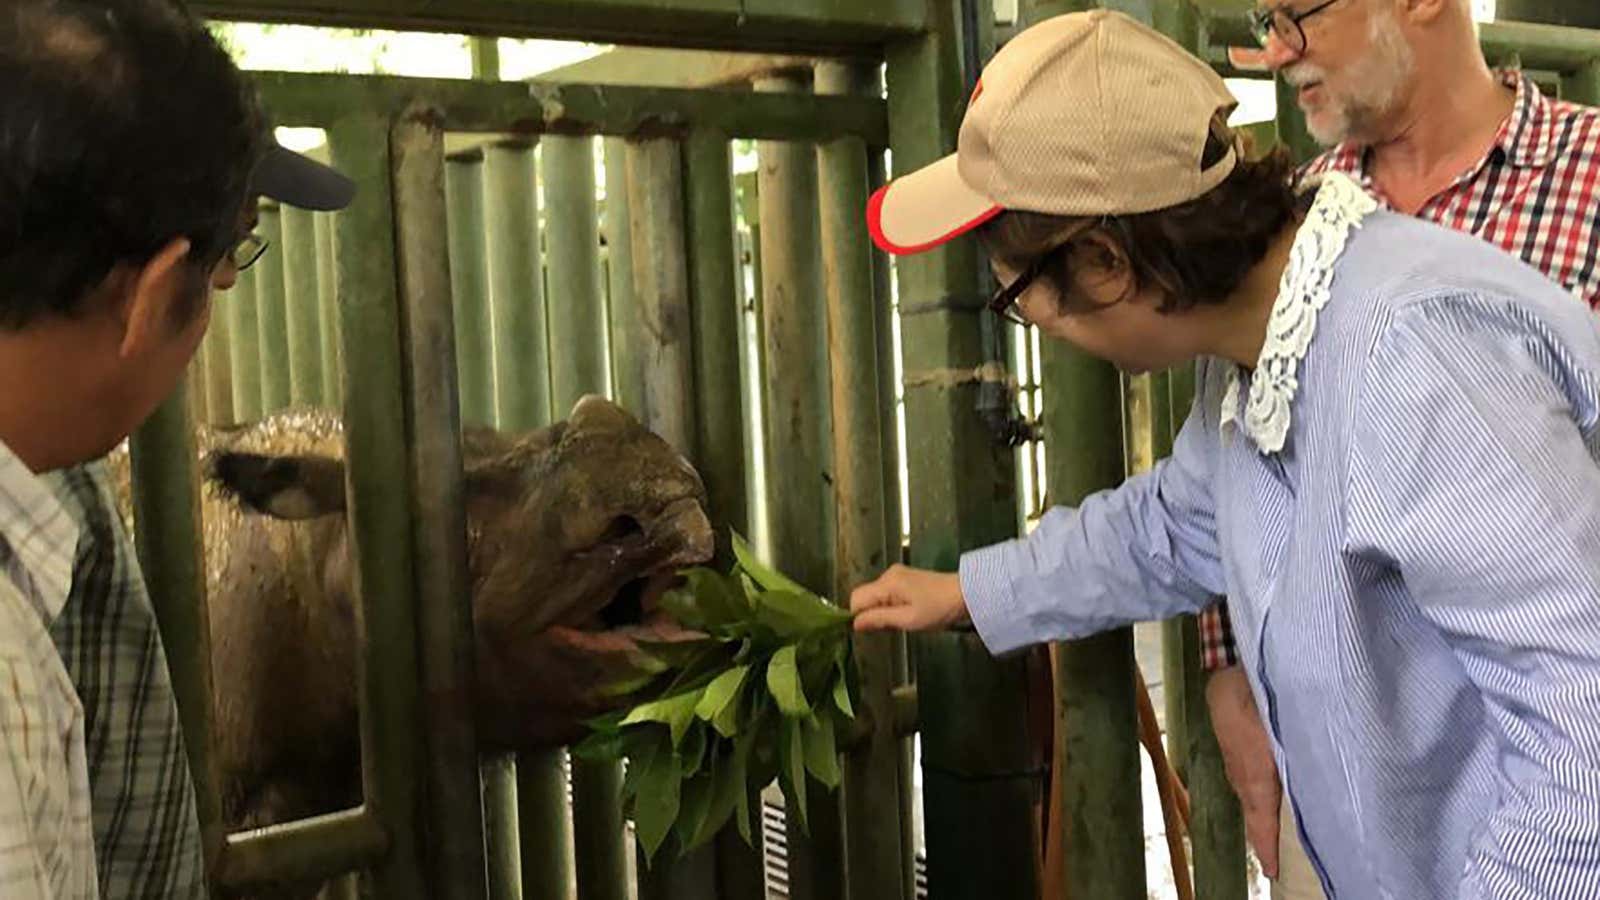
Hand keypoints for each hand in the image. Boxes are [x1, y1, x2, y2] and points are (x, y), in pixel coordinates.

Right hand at [849, 564, 968, 631]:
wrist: (967, 595)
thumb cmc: (938, 609)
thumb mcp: (908, 619)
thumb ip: (879, 619)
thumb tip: (855, 623)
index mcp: (887, 583)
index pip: (856, 598)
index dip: (858, 616)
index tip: (871, 631)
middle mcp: (888, 575)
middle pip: (865, 596)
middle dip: (872, 614)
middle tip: (892, 627)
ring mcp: (897, 574)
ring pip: (876, 596)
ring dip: (882, 611)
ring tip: (903, 621)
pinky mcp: (906, 578)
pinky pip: (887, 593)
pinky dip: (891, 605)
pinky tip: (907, 613)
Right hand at [1206, 666, 1281, 877]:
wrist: (1227, 665)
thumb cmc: (1260, 687)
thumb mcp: (1281, 718)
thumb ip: (1297, 749)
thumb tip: (1316, 774)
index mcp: (1254, 767)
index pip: (1260, 812)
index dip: (1266, 841)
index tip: (1272, 869)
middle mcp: (1241, 769)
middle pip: (1252, 807)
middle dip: (1262, 834)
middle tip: (1273, 862)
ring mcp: (1233, 758)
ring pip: (1247, 793)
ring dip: (1258, 815)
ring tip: (1270, 838)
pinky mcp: (1233, 746)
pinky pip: (1244, 779)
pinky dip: (1254, 795)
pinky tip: (1263, 797)